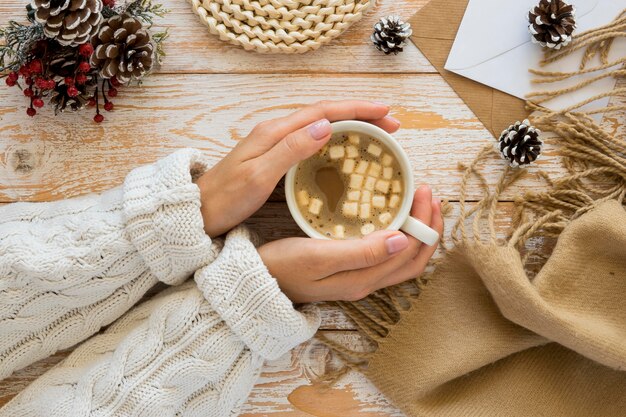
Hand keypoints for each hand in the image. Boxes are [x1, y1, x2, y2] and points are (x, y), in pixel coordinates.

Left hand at [196, 100, 399, 236]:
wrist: (197, 211)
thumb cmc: (226, 198)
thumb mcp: (258, 176)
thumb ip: (290, 150)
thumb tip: (326, 126)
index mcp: (275, 132)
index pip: (323, 112)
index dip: (356, 110)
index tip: (385, 112)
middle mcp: (277, 132)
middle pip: (326, 115)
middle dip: (361, 116)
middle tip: (392, 125)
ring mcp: (276, 144)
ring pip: (322, 127)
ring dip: (351, 127)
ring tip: (377, 135)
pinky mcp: (275, 158)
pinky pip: (313, 143)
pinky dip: (336, 142)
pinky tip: (346, 153)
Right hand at [258, 186, 443, 302]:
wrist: (255, 281)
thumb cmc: (283, 265)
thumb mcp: (320, 256)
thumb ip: (362, 252)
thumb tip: (402, 241)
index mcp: (364, 279)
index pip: (411, 253)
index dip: (425, 224)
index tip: (423, 190)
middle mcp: (367, 282)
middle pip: (414, 259)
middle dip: (428, 227)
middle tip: (428, 193)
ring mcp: (358, 279)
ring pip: (402, 259)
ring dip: (417, 232)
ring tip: (417, 203)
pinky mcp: (349, 272)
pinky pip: (386, 256)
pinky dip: (399, 236)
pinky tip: (391, 218)